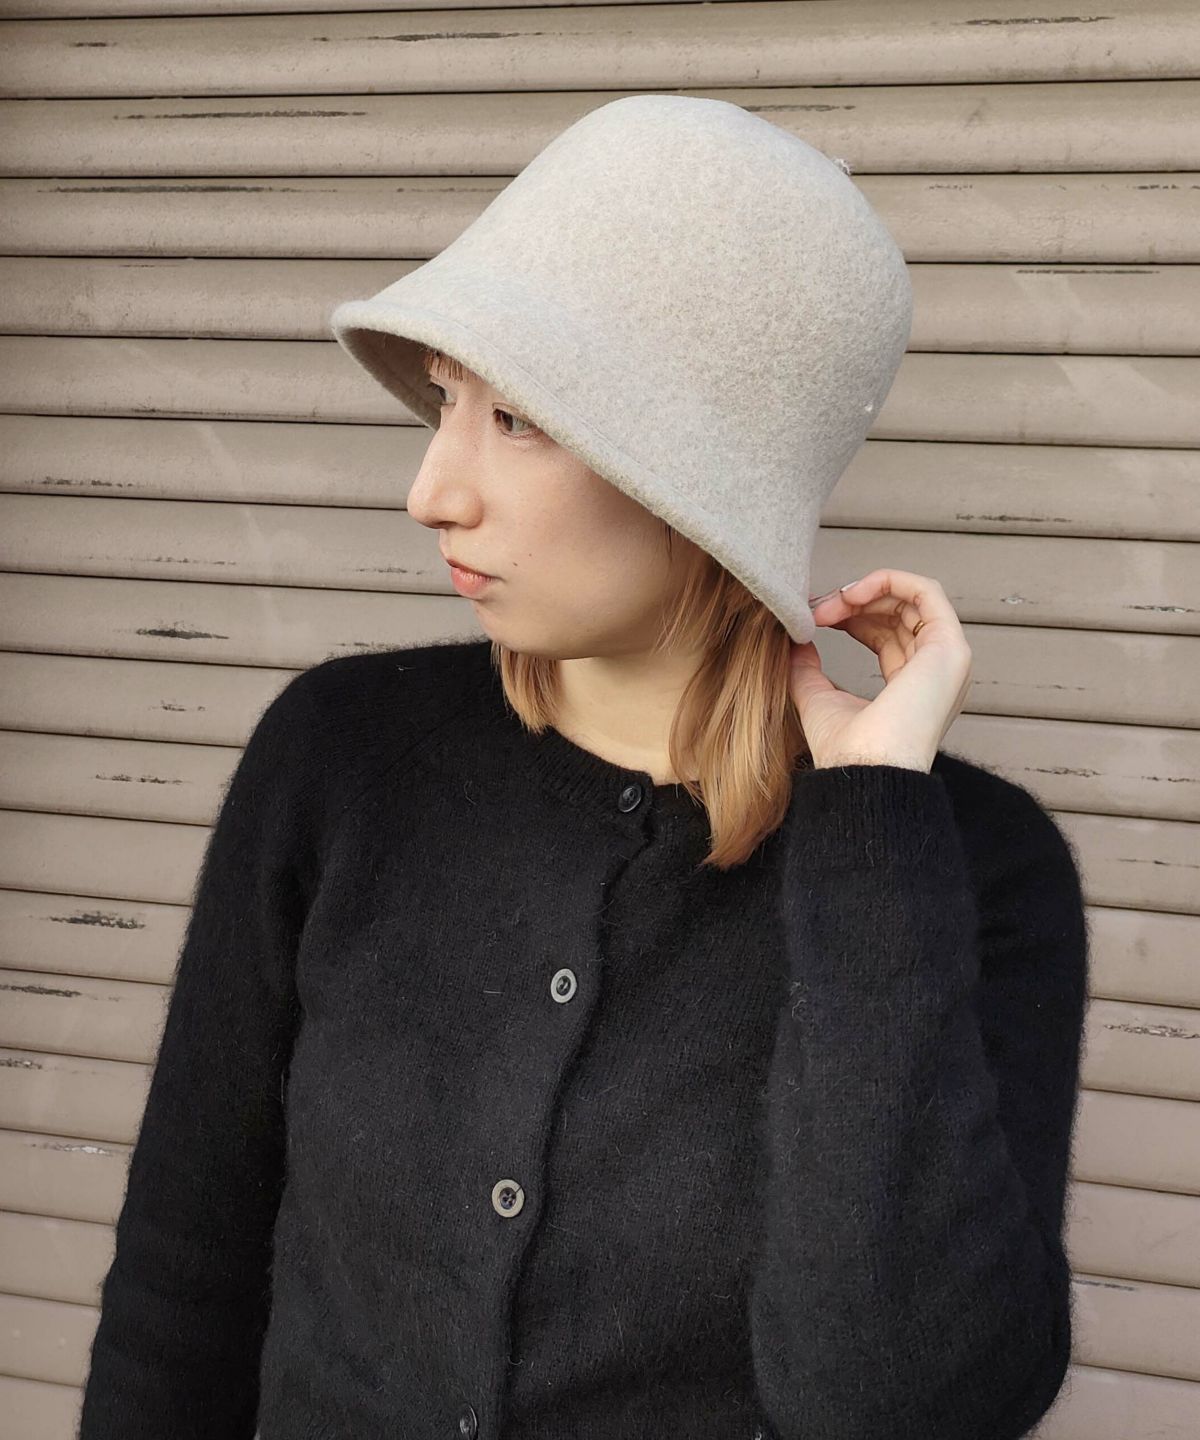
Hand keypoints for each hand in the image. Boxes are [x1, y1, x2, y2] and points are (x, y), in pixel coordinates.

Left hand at [788, 569, 973, 772]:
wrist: (864, 772)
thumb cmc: (845, 751)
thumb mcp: (817, 699)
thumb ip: (807, 669)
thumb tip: (795, 640)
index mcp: (910, 686)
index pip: (885, 634)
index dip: (849, 616)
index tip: (814, 616)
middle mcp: (933, 671)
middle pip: (897, 613)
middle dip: (853, 602)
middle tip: (816, 609)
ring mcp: (946, 658)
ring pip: (911, 598)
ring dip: (865, 591)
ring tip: (830, 604)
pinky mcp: (949, 647)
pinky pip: (927, 592)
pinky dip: (889, 581)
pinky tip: (853, 594)